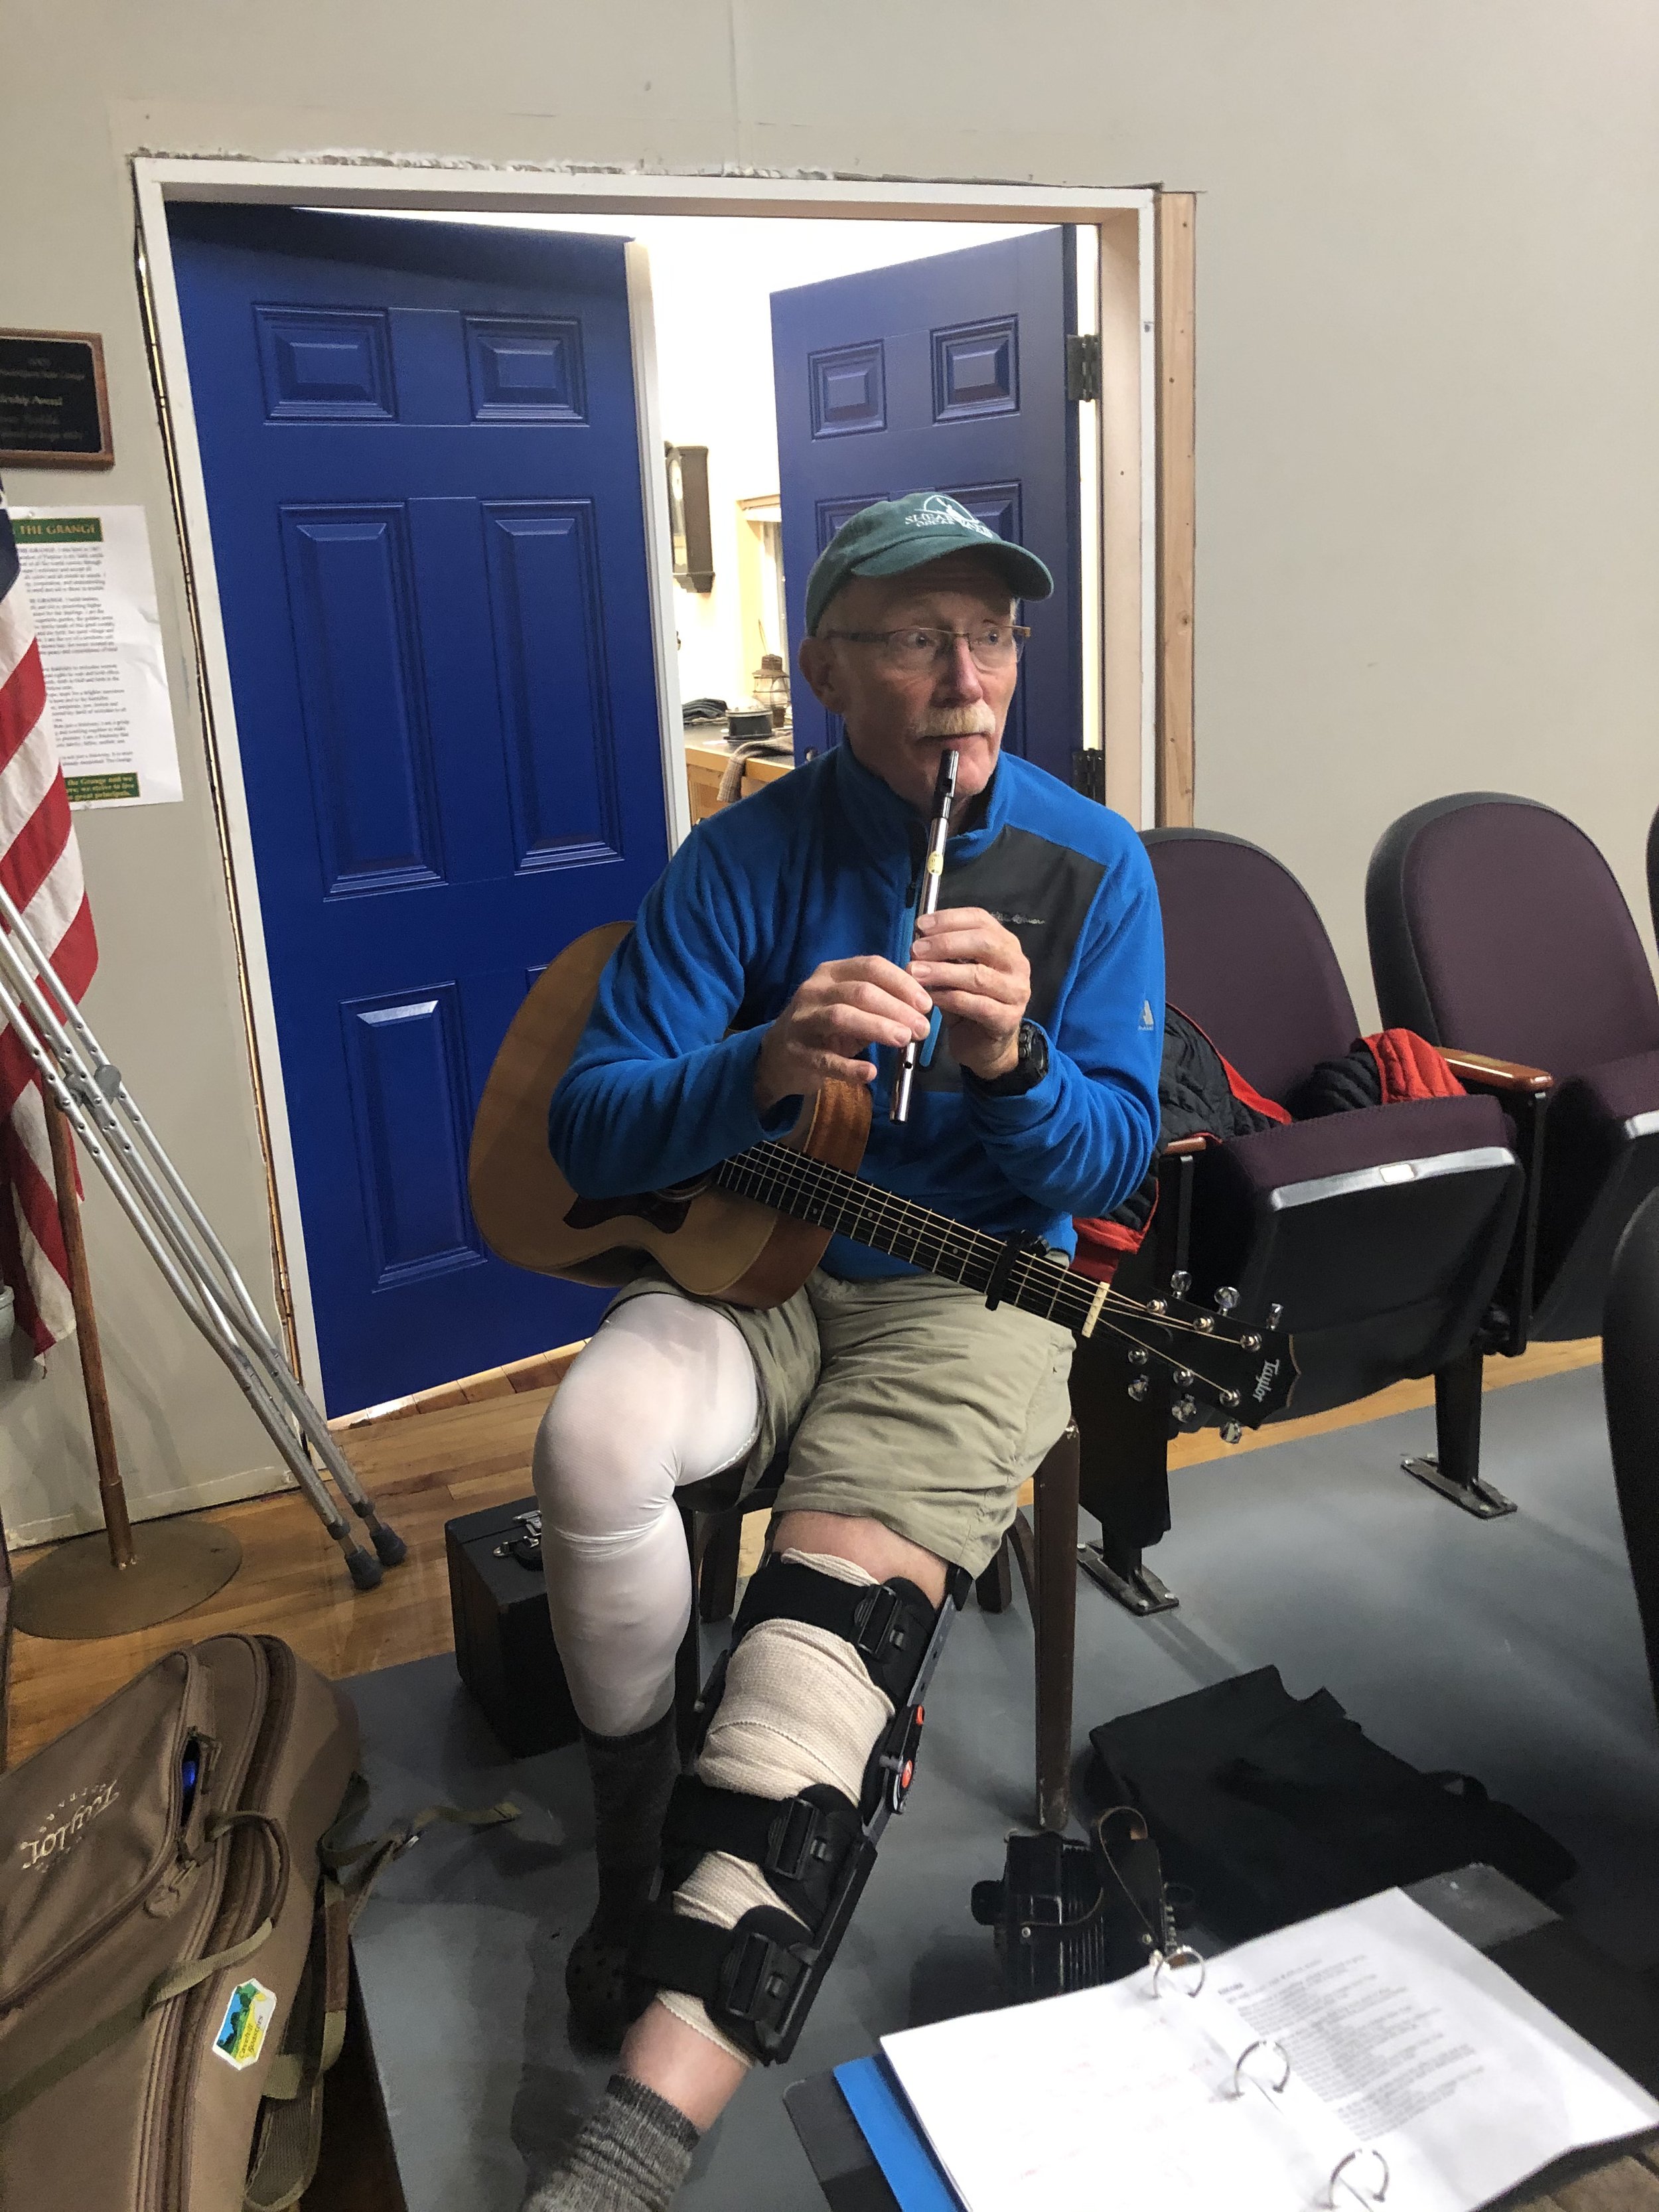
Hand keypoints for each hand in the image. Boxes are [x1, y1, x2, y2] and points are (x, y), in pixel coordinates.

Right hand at [755, 956, 932, 1110]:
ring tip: (904, 1040)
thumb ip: (881, 1001)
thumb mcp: (851, 1006)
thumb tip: (923, 1005)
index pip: (871, 966)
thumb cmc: (825, 1027)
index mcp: (832, 972)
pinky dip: (849, 1067)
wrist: (778, 1056)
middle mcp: (814, 990)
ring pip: (842, 1016)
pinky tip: (870, 1073)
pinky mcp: (796, 1052)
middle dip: (897, 1008)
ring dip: (877, 1027)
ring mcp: (802, 1020)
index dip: (902, 983)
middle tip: (922, 1029)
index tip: (926, 1004)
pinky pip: (825, 1059)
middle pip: (861, 991)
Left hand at [908, 907, 1030, 1080]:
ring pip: (978, 975)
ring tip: (914, 972)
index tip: (920, 925)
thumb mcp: (956, 972)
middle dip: (945, 944)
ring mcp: (1016, 992)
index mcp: (1005, 944)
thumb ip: (944, 955)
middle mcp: (1017, 964)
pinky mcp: (1008, 1019)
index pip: (981, 920)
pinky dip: (948, 998)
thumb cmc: (967, 1003)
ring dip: (941, 972)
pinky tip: (928, 998)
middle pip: (984, 943)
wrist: (985, 1047)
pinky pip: (975, 1005)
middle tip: (915, 950)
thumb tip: (918, 938)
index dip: (949, 919)